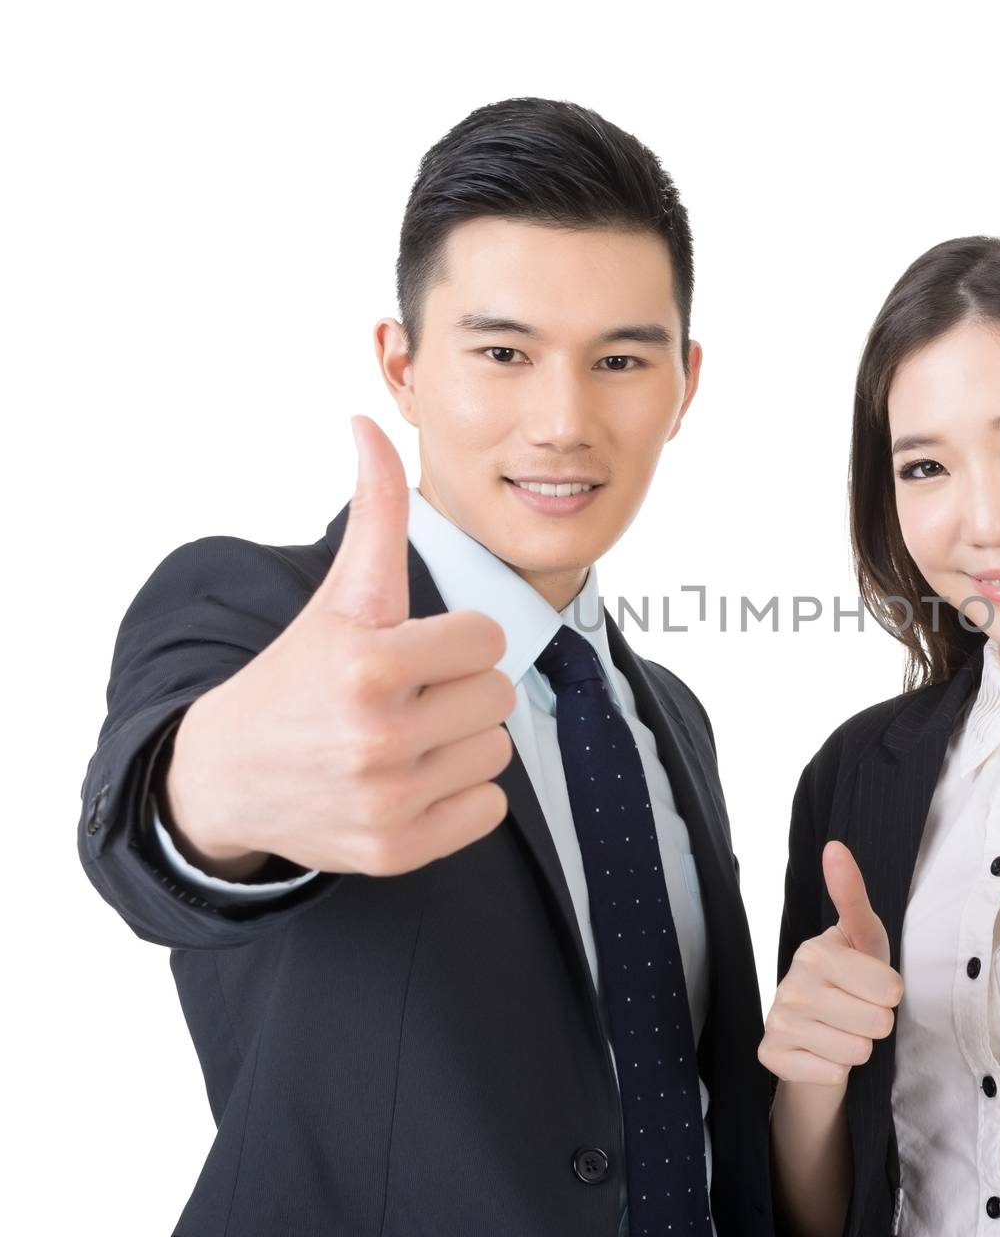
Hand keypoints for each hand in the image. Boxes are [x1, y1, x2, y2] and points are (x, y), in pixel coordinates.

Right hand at [163, 415, 517, 877]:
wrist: (225, 776)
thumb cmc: (299, 673)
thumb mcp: (339, 595)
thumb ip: (374, 512)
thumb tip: (368, 422)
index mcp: (367, 666)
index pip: (487, 639)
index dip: (455, 639)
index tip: (413, 649)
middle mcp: (377, 738)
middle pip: (499, 696)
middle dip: (460, 688)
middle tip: (407, 695)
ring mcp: (387, 802)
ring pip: (497, 751)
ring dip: (461, 741)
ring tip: (404, 737)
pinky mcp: (395, 852)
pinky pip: (488, 809)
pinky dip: (459, 796)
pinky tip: (410, 780)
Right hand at [760, 841, 903, 1085]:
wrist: (815, 1033)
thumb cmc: (850, 980)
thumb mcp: (863, 939)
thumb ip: (853, 896)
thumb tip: (834, 846)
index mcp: (815, 951)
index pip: (891, 989)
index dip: (890, 993)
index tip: (870, 985)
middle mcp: (790, 983)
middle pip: (878, 1022)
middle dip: (876, 1022)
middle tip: (856, 1011)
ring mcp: (777, 1020)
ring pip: (857, 1051)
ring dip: (857, 1047)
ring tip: (840, 1031)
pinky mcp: (771, 1055)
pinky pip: (832, 1074)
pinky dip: (835, 1070)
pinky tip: (821, 1052)